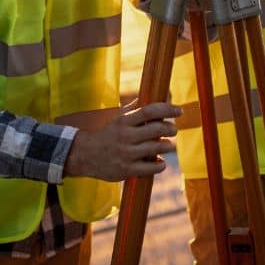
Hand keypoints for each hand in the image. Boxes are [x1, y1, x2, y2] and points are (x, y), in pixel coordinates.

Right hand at [64, 100, 180, 181]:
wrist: (84, 156)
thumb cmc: (106, 135)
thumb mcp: (117, 119)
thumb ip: (133, 108)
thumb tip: (150, 95)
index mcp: (124, 121)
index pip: (149, 111)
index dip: (167, 109)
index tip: (179, 110)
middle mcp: (126, 136)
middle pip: (157, 129)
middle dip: (171, 128)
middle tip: (173, 129)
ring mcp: (127, 154)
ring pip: (157, 148)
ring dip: (168, 146)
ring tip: (167, 144)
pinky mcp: (127, 170)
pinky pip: (152, 168)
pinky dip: (160, 164)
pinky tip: (159, 161)